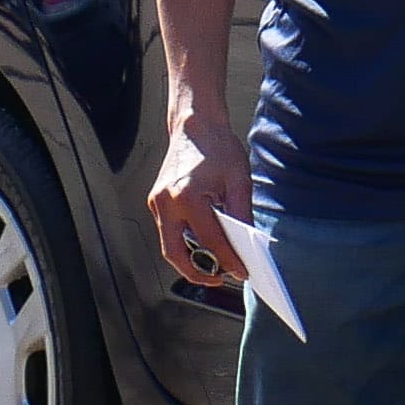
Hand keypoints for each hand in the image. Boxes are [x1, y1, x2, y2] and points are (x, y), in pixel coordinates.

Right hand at [145, 111, 254, 290]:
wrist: (194, 124)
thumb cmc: (217, 147)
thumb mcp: (239, 181)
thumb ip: (243, 214)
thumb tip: (248, 244)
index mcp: (187, 197)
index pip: (210, 241)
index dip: (228, 260)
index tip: (242, 272)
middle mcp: (166, 203)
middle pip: (175, 253)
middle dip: (196, 273)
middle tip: (219, 280)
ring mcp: (157, 203)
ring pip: (168, 245)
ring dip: (188, 260)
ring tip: (214, 267)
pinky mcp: (156, 201)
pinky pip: (168, 231)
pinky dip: (184, 243)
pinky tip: (203, 247)